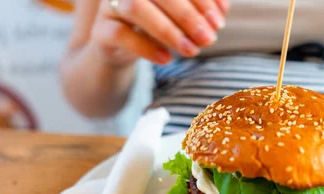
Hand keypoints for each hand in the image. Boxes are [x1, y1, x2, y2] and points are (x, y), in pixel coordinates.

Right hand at [90, 0, 229, 65]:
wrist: (121, 47)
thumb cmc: (159, 23)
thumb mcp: (181, 13)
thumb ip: (201, 7)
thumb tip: (222, 11)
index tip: (220, 19)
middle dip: (189, 16)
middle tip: (209, 38)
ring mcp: (109, 6)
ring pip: (135, 8)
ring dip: (169, 31)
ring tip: (192, 50)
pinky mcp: (101, 32)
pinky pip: (120, 34)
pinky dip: (146, 47)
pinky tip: (166, 59)